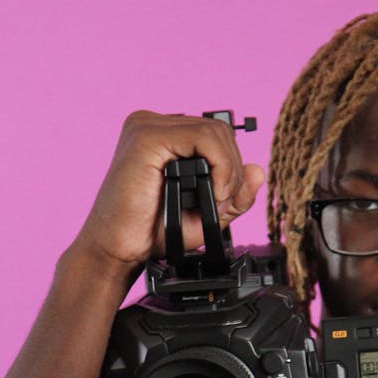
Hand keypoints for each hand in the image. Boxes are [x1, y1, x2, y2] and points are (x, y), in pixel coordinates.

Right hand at [75, 110, 264, 274]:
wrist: (119, 251)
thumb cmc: (154, 232)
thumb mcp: (207, 213)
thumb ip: (235, 193)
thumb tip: (258, 170)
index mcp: (163, 136)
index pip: (215, 134)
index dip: (231, 166)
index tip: (225, 199)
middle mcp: (153, 125)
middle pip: (219, 129)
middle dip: (233, 170)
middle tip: (221, 204)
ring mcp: (147, 127)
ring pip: (215, 131)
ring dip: (229, 171)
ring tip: (216, 201)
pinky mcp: (146, 137)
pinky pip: (203, 137)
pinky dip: (220, 167)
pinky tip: (212, 192)